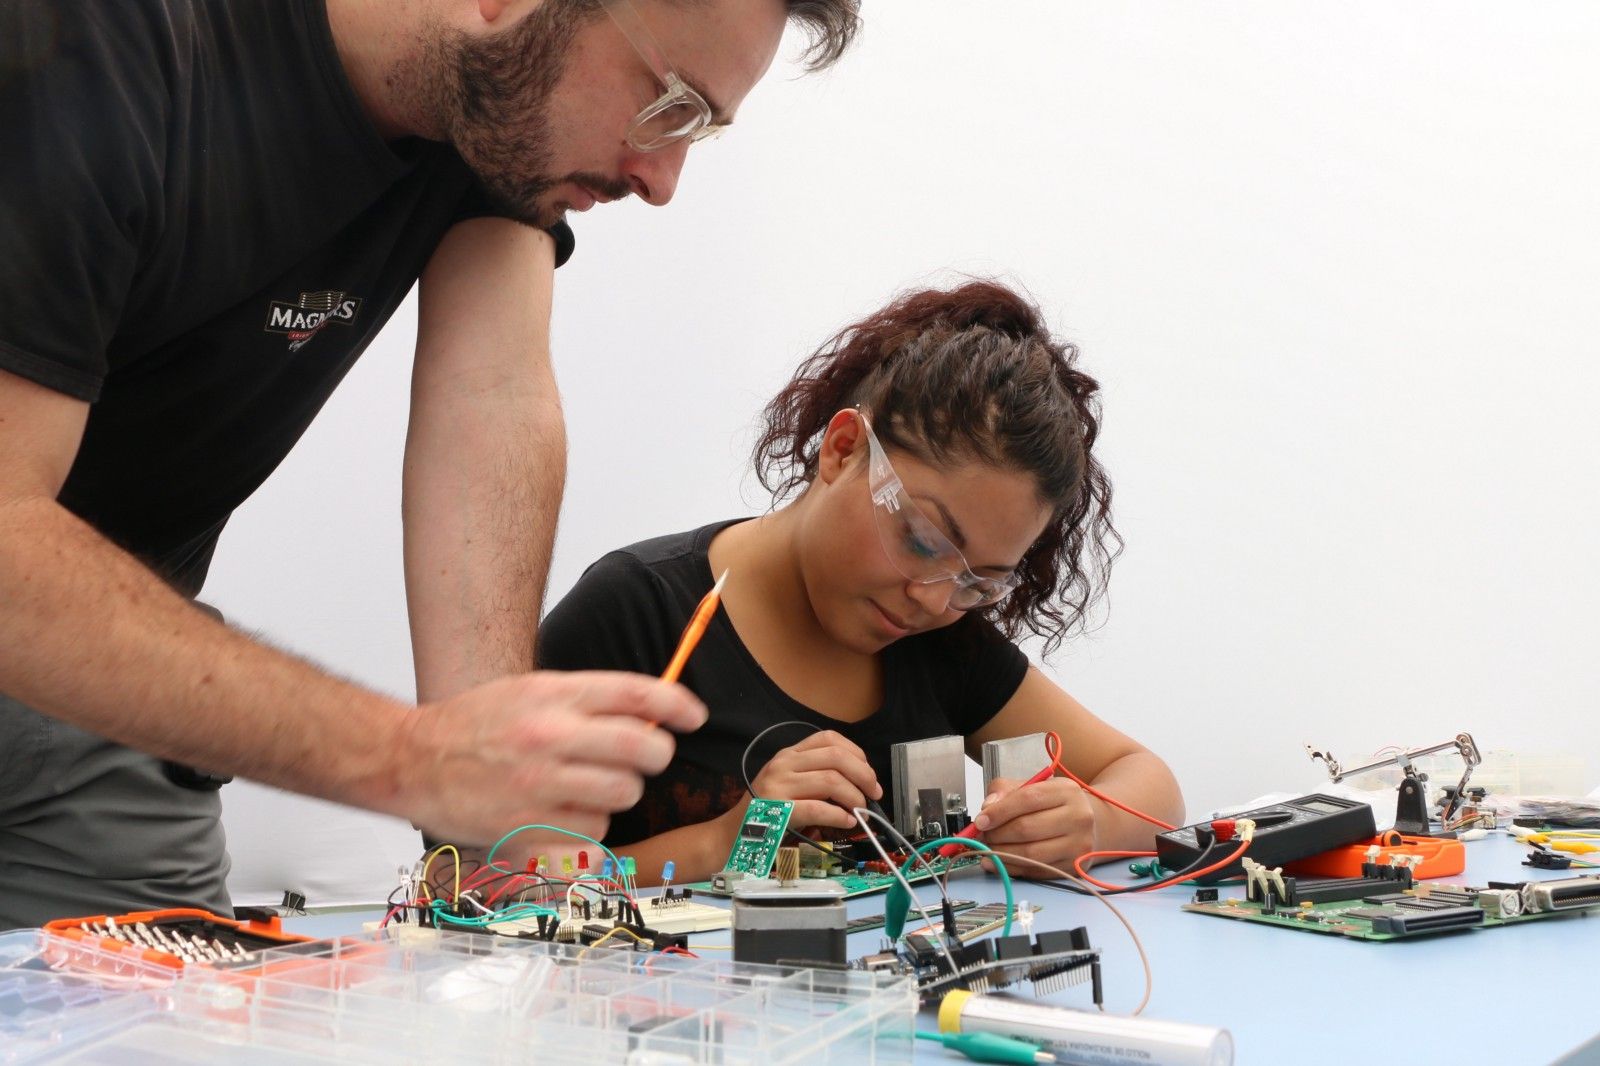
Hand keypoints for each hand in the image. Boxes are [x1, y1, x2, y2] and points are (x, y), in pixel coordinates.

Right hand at [396, 671, 705, 856]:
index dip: (677, 704)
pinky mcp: (530, 826)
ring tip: (584, 787)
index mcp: (554, 694)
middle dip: (655, 755)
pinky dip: (587, 831)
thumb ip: (586, 702)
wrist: (411, 760)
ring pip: (622, 794)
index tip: (694, 716)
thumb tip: (648, 716)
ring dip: (615, 794)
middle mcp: (551, 735)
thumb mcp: (530, 691)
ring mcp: (541, 784)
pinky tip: (561, 815)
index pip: (637, 693)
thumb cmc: (473, 725)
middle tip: (643, 758)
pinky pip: (592, 835)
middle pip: (642, 748)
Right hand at [745, 730, 883, 831]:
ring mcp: (779, 785)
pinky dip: (839, 816)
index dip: (856, 753)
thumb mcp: (789, 781)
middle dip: (864, 775)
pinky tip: (847, 822)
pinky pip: (818, 808)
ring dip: (854, 797)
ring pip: (831, 780)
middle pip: (836, 757)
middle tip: (873, 793)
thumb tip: (861, 782)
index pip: (829, 738)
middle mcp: (784, 763)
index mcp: (790, 753)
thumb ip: (816, 775)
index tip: (869, 773)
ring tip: (860, 811)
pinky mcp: (778, 810)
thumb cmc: (769, 808)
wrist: (734, 832)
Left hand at [971, 775, 1096, 875]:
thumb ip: (1005, 791)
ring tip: (988, 849)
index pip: (1027, 799)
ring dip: (1002, 854)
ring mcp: (1078, 845)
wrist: (1088, 824)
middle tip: (983, 835)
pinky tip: (999, 863)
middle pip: (1027, 828)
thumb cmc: (1053, 804)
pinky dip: (1012, 868)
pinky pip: (1036, 871)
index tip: (980, 820)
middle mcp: (1078, 817)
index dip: (999, 811)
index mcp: (1067, 791)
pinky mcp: (1073, 867)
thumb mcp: (1032, 787)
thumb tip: (987, 809)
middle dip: (997, 834)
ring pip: (1031, 855)